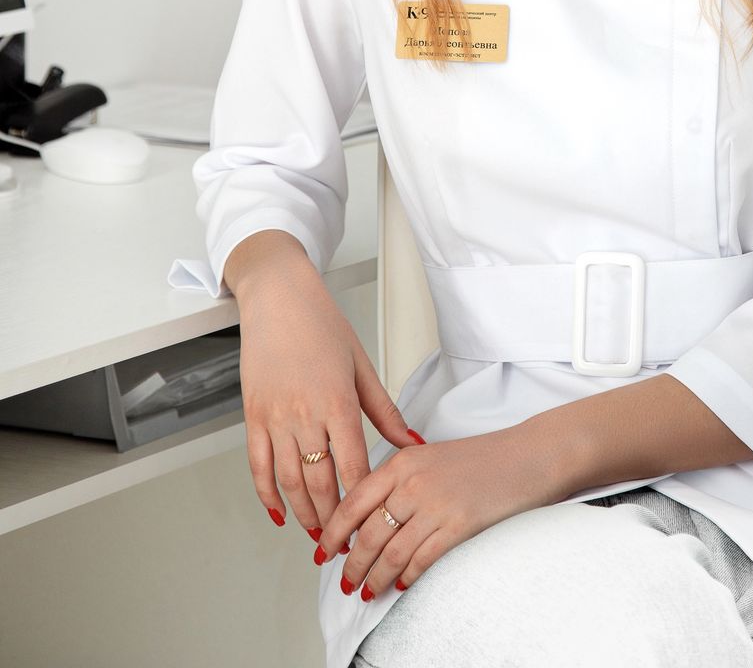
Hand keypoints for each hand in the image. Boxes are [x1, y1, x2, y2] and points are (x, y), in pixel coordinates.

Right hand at [234, 243, 416, 538]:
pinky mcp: (252, 416)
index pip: (353, 464)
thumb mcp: (361, 365)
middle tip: (346, 541)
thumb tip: (412, 441)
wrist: (278, 299)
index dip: (361, 499)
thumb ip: (384, 410)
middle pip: (319, 481)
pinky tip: (280, 513)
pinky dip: (267, 494)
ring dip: (304, 513)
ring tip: (319, 533)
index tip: (372, 521)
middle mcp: (304, 413)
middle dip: (334, 517)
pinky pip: (257, 465)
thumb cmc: (322, 325)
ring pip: (288, 480)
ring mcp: (274, 417)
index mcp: (337, 401)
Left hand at [317, 425, 558, 599]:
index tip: (323, 550)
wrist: (523, 456)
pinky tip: (400, 585)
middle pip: (368, 533)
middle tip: (344, 581)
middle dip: (352, 563)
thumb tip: (368, 513)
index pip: (354, 501)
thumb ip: (398, 477)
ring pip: (391, 552)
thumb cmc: (478, 457)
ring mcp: (435, 505)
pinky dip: (406, 577)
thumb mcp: (428, 455)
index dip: (334, 531)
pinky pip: (421, 559)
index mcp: (402, 461)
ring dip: (374, 577)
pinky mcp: (458, 526)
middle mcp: (413, 483)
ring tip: (366, 591)